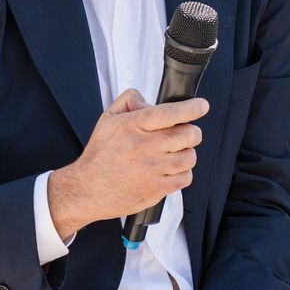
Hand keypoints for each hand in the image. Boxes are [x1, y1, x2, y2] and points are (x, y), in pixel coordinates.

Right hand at [46, 89, 206, 238]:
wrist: (88, 189)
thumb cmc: (100, 155)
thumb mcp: (107, 119)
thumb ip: (129, 101)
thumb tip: (148, 99)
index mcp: (132, 127)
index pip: (168, 113)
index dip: (190, 108)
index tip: (202, 106)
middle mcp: (143, 148)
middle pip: (187, 135)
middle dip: (192, 131)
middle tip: (185, 133)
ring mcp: (151, 170)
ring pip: (189, 157)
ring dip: (187, 152)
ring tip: (175, 152)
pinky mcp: (156, 190)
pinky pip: (185, 178)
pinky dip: (183, 173)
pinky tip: (170, 169)